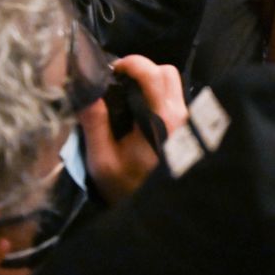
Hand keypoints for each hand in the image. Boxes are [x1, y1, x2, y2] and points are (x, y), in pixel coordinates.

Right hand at [78, 55, 187, 205]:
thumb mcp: (102, 161)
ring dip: (150, 82)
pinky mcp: (187, 127)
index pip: (154, 74)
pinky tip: (138, 112)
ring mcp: (187, 120)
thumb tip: (87, 92)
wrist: (157, 212)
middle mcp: (180, 115)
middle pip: (167, 72)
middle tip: (118, 82)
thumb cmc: (128, 187)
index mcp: (162, 119)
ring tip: (125, 97)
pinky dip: (157, 95)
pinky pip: (174, 98)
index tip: (112, 69)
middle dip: (142, 69)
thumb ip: (95, 124)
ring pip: (173, 83)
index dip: (133, 63)